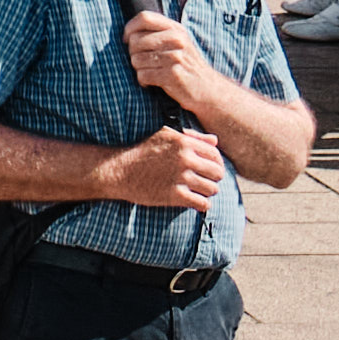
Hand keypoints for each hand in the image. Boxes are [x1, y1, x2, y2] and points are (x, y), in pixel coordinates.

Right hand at [95, 126, 227, 211]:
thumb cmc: (143, 151)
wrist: (121, 170)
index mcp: (184, 142)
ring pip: (212, 189)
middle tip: (206, 181)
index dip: (216, 162)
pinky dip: (202, 205)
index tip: (210, 168)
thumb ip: (193, 137)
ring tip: (199, 191)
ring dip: (208, 192)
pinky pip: (202, 203)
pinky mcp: (175, 196)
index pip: (215, 154)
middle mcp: (185, 159)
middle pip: (217, 172)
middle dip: (214, 178)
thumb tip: (215, 141)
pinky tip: (195, 202)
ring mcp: (180, 178)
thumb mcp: (166, 135)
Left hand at [120, 9, 215, 111]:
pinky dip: (143, 81)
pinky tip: (152, 82)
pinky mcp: (173, 75)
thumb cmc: (186, 64)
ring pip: (136, 59)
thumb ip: (157, 32)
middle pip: (136, 40)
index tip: (127, 40)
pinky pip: (143, 75)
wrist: (207, 89)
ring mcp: (175, 57)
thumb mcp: (177, 42)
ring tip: (150, 72)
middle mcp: (176, 39)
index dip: (130, 28)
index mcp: (175, 28)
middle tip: (142, 62)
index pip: (144, 18)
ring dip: (139, 69)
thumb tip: (128, 32)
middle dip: (133, 53)